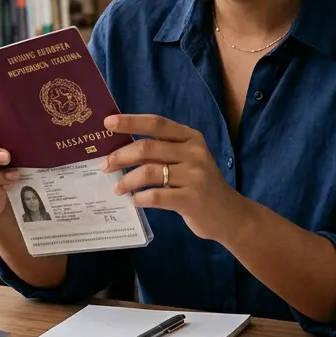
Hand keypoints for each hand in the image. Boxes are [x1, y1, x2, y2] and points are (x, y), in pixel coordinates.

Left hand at [102, 114, 252, 242]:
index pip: (157, 123)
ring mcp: (194, 176)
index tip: (108, 122)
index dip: (131, 121)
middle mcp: (194, 152)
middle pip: (147, 148)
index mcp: (191, 138)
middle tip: (105, 165)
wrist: (230, 215)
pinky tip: (135, 200)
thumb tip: (122, 150)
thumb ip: (163, 152)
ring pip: (149, 172)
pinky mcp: (191, 199)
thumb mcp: (188, 161)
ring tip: (117, 188)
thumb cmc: (201, 185)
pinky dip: (140, 198)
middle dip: (120, 156)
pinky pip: (156, 195)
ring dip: (127, 181)